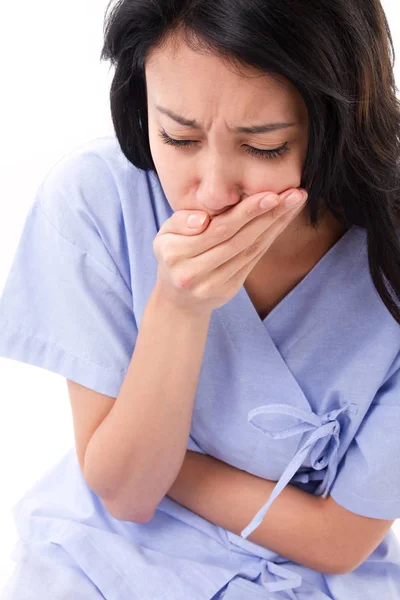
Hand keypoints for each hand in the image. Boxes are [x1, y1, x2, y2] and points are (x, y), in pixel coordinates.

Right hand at [153, 187, 307, 315]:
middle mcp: (193, 272)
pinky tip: (282, 221)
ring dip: (275, 225)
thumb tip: (202, 219)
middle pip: (238, 240)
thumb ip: (180, 221)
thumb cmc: (172, 255)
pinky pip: (252, 260)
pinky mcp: (227, 291)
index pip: (218, 230)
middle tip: (294, 195)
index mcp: (175, 254)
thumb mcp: (165, 235)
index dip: (247, 212)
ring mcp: (212, 285)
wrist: (176, 298)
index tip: (271, 195)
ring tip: (294, 203)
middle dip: (268, 215)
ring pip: (249, 251)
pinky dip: (269, 238)